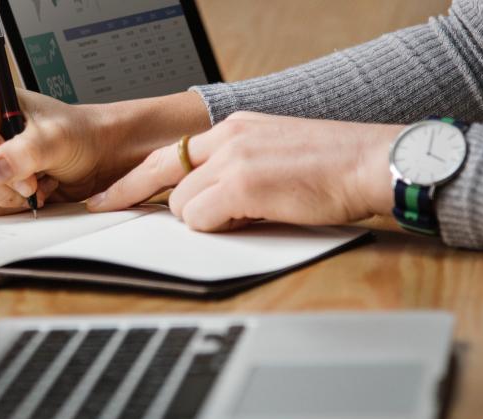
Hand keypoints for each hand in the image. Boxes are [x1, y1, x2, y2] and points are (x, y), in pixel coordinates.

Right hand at [0, 80, 209, 215]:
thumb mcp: (57, 138)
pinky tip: (25, 193)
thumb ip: (26, 152)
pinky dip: (1, 205)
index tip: (28, 176)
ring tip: (33, 186)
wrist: (92, 156)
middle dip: (1, 184)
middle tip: (34, 185)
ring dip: (1, 197)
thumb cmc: (77, 136)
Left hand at [88, 112, 402, 230]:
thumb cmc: (333, 167)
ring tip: (245, 215)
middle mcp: (228, 136)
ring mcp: (234, 158)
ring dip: (204, 219)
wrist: (373, 162)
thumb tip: (207, 199)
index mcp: (234, 127)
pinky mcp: (243, 183)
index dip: (133, 178)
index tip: (108, 195)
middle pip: (164, 177)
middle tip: (109, 211)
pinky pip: (201, 219)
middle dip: (146, 201)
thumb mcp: (274, 153)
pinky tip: (252, 218)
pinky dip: (218, 227)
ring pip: (182, 204)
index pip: (169, 152)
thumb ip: (235, 168)